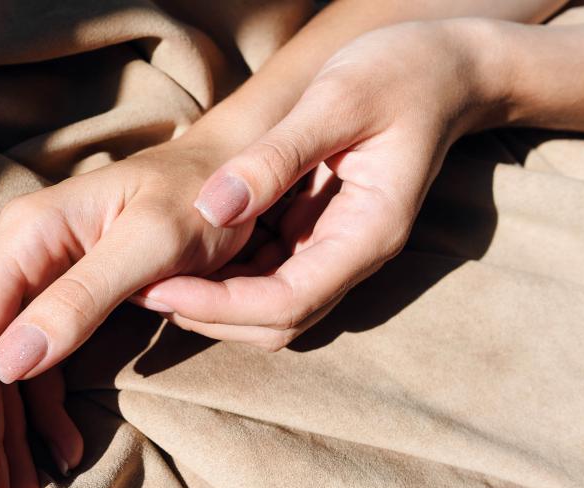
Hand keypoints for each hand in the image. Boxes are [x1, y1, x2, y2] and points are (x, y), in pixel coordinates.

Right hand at [0, 138, 253, 487]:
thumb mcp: (152, 246)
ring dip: (9, 440)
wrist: (234, 175)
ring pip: (6, 374)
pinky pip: (40, 371)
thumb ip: (79, 300)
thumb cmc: (201, 199)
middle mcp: (20, 260)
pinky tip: (66, 452)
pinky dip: (45, 417)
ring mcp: (41, 284)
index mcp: (26, 239)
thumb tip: (3, 364)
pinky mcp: (66, 306)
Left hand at [138, 19, 509, 349]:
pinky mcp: (317, 237)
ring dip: (210, 302)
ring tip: (150, 277)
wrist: (442, 69)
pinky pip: (266, 276)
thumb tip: (213, 208)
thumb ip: (278, 156)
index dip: (218, 306)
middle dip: (207, 314)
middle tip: (140, 290)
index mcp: (367, 234)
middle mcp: (352, 256)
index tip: (160, 288)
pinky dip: (223, 277)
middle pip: (275, 322)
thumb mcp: (338, 100)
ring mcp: (335, 251)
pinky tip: (183, 255)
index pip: (288, 302)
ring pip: (267, 308)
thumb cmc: (399, 74)